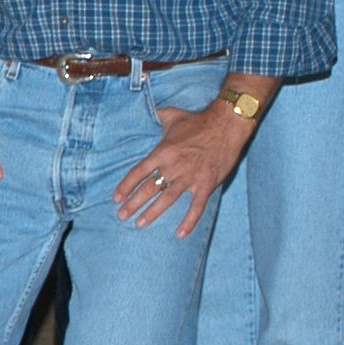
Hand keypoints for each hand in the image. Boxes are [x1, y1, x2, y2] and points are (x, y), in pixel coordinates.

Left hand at [112, 100, 260, 236]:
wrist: (227, 125)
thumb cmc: (199, 121)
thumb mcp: (173, 116)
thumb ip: (157, 116)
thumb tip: (147, 110)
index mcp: (163, 152)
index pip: (139, 172)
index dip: (126, 186)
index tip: (116, 198)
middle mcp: (174, 167)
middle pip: (149, 189)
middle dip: (133, 204)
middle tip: (122, 216)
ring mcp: (190, 177)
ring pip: (167, 200)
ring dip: (152, 213)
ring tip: (139, 224)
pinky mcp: (206, 185)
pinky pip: (196, 207)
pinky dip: (189, 222)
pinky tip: (180, 234)